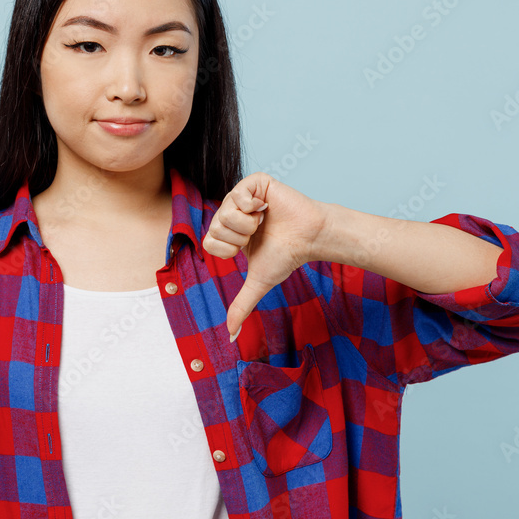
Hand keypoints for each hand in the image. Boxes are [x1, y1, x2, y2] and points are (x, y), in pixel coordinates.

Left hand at [201, 172, 331, 341]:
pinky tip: (266, 207)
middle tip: (258, 233)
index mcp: (228, 233)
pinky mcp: (254, 182)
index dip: (230, 249)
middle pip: (214, 226)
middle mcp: (231, 213)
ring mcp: (241, 196)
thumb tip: (230, 336)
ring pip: (224, 211)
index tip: (249, 247)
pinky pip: (237, 193)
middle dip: (239, 236)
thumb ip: (242, 306)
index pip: (209, 242)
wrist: (309, 237)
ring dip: (247, 222)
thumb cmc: (287, 256)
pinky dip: (253, 205)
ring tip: (264, 221)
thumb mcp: (258, 282)